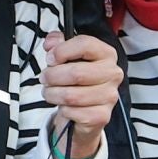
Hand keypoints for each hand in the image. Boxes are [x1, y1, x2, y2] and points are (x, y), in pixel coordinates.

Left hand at [42, 33, 122, 158]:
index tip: (50, 58)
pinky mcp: (102, 115)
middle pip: (76, 73)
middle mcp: (112, 73)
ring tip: (50, 92)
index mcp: (106, 54)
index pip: (85, 44)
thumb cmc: (76, 81)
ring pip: (71, 96)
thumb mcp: (67, 57)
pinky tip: (64, 106)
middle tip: (45, 78)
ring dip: (53, 94)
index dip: (62, 51)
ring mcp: (109, 96)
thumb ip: (58, 44)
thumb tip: (51, 42)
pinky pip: (73, 112)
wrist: (85, 109)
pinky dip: (63, 110)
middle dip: (52, 77)